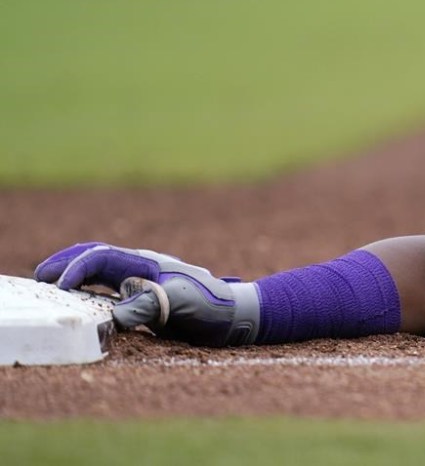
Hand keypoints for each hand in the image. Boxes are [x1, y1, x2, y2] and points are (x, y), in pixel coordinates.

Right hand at [35, 242, 259, 346]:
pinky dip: (89, 296)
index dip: (77, 269)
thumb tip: (114, 314)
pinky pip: (110, 293)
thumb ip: (149, 305)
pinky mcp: (146, 301)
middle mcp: (141, 269)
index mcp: (147, 263)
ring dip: (76, 278)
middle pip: (96, 258)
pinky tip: (81, 307)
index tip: (59, 286)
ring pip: (100, 274)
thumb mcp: (181, 304)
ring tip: (51, 288)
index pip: (102, 257)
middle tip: (40, 276)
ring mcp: (143, 284)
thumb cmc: (212, 305)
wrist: (236, 315)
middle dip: (66, 264)